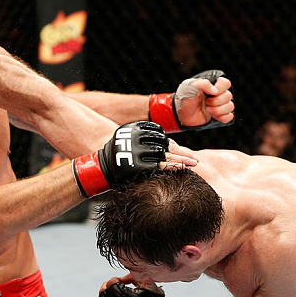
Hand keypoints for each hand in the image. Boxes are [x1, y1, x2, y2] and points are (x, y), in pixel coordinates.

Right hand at [72, 121, 196, 196]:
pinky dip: (172, 166)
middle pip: (164, 144)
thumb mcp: (132, 142)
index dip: (174, 145)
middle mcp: (135, 137)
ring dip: (180, 159)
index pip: (160, 135)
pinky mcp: (136, 164)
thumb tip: (175, 148)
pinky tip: (182, 167)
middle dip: (181, 153)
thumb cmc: (120, 157)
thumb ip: (149, 142)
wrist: (100, 168)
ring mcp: (136, 150)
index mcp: (134, 128)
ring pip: (164, 154)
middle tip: (195, 159)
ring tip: (192, 164)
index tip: (185, 152)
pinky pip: (159, 165)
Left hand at [149, 70, 234, 131]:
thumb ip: (203, 83)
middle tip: (206, 102)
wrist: (179, 114)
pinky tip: (214, 116)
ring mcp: (219, 105)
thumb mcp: (189, 86)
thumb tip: (215, 90)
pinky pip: (229, 117)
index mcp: (212, 85)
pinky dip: (223, 117)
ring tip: (207, 109)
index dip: (221, 88)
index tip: (211, 93)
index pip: (226, 83)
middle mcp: (217, 94)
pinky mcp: (218, 116)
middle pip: (229, 96)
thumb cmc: (183, 98)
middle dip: (217, 101)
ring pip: (230, 106)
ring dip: (219, 110)